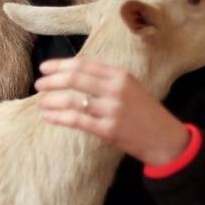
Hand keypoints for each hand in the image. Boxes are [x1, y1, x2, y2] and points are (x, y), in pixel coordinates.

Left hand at [34, 57, 189, 164]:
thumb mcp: (131, 89)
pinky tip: (48, 116)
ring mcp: (112, 109)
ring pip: (73, 99)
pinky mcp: (108, 129)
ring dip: (52, 100)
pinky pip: (76, 120)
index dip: (61, 65)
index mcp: (121, 76)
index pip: (84, 65)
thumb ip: (107, 81)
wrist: (165, 140)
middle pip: (75, 78)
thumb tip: (74, 76)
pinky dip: (59, 117)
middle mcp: (116, 89)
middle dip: (52, 80)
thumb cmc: (145, 114)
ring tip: (40, 103)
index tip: (45, 68)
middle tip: (38, 85)